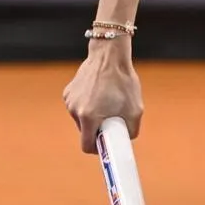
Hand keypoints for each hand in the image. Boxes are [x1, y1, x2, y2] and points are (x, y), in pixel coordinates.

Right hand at [63, 37, 143, 153]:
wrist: (109, 55)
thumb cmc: (123, 81)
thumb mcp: (136, 109)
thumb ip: (132, 130)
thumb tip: (127, 139)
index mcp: (89, 117)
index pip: (86, 146)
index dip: (97, 149)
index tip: (106, 145)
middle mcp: (75, 110)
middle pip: (85, 132)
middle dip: (97, 130)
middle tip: (111, 120)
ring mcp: (70, 101)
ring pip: (81, 118)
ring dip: (92, 116)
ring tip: (106, 102)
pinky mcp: (68, 92)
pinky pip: (78, 106)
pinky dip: (87, 104)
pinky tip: (98, 92)